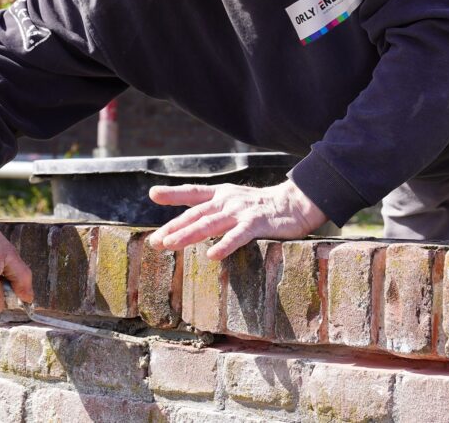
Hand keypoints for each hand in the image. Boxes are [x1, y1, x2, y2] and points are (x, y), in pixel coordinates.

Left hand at [147, 179, 327, 260]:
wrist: (295, 204)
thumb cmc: (262, 207)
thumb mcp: (235, 202)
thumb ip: (214, 209)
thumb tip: (191, 223)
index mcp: (222, 194)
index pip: (193, 192)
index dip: (173, 193)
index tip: (153, 194)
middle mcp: (228, 200)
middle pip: (196, 214)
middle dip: (174, 227)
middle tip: (155, 241)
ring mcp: (241, 211)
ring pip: (210, 224)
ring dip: (189, 234)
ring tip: (170, 244)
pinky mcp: (257, 224)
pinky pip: (238, 236)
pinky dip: (225, 245)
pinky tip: (212, 255)